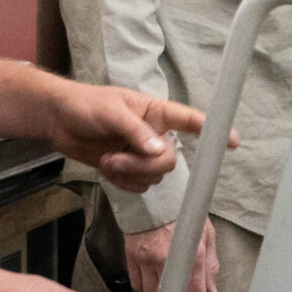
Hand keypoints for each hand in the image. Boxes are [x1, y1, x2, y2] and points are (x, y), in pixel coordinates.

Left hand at [43, 81, 206, 192]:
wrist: (59, 121)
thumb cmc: (86, 105)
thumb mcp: (110, 112)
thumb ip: (136, 132)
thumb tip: (160, 151)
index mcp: (156, 112)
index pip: (190, 121)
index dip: (211, 130)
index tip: (232, 141)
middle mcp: (154, 134)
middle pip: (168, 161)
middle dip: (143, 166)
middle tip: (116, 159)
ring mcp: (141, 154)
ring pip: (154, 177)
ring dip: (128, 174)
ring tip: (107, 159)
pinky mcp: (128, 169)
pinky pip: (138, 186)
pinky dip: (122, 182)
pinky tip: (107, 168)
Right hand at [125, 219, 219, 291]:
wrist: (154, 195)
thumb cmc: (183, 212)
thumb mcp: (205, 234)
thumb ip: (210, 266)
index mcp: (191, 255)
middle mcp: (167, 261)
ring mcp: (146, 260)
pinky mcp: (131, 257)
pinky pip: (137, 284)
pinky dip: (146, 289)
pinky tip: (154, 286)